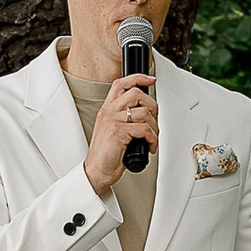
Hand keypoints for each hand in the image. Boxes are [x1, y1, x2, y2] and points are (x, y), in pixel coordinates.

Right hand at [82, 76, 157, 195]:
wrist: (96, 172)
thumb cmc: (106, 156)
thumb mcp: (112, 131)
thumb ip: (124, 119)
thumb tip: (146, 115)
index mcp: (107, 110)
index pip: (121, 84)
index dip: (137, 78)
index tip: (150, 80)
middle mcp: (109, 112)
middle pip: (136, 93)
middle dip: (152, 106)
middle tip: (154, 120)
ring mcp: (112, 121)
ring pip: (144, 112)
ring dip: (154, 127)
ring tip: (152, 138)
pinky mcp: (118, 132)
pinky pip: (145, 129)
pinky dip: (153, 139)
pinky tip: (150, 146)